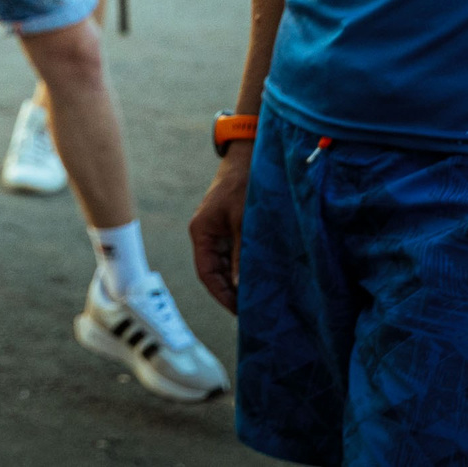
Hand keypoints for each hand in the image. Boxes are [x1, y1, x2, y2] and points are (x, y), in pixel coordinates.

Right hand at [187, 148, 251, 313]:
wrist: (251, 156)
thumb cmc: (245, 185)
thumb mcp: (244, 222)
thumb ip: (242, 254)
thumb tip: (243, 287)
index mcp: (202, 233)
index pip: (207, 273)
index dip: (222, 295)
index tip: (241, 312)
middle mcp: (208, 235)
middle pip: (217, 272)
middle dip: (233, 292)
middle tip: (256, 310)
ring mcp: (221, 232)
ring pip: (229, 265)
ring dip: (242, 280)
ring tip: (263, 299)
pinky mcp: (235, 228)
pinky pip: (239, 255)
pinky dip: (249, 267)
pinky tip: (265, 278)